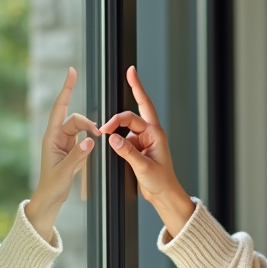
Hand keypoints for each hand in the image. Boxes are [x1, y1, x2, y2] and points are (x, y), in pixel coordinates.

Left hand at [25, 67, 99, 239]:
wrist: (51, 198)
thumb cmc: (53, 185)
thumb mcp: (66, 171)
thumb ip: (79, 154)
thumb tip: (91, 139)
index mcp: (51, 137)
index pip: (60, 108)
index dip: (67, 90)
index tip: (72, 73)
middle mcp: (57, 136)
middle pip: (75, 119)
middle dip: (88, 124)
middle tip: (99, 136)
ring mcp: (64, 142)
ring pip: (81, 128)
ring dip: (90, 132)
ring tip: (96, 144)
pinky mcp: (71, 148)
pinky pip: (84, 137)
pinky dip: (90, 140)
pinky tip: (93, 148)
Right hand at [99, 66, 194, 237]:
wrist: (164, 195)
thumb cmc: (161, 182)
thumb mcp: (143, 167)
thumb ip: (127, 152)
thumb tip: (112, 138)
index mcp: (156, 134)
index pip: (140, 109)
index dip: (136, 88)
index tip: (130, 72)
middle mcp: (150, 134)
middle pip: (130, 117)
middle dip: (115, 120)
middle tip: (103, 129)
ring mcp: (143, 141)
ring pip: (124, 129)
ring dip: (115, 133)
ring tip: (105, 138)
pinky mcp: (136, 149)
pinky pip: (122, 140)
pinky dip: (115, 142)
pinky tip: (112, 148)